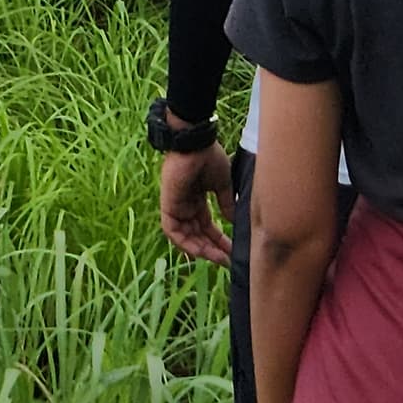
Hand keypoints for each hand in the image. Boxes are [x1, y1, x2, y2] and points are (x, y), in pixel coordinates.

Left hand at [158, 144, 236, 264]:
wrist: (195, 142)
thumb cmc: (208, 157)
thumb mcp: (222, 184)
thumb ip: (226, 203)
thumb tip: (233, 221)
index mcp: (197, 199)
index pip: (207, 226)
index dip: (219, 240)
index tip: (233, 252)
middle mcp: (186, 205)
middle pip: (197, 234)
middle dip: (212, 249)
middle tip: (227, 260)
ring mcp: (176, 206)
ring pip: (185, 236)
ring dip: (201, 249)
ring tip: (218, 258)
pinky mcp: (168, 205)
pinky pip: (173, 231)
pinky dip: (185, 243)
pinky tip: (200, 251)